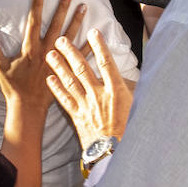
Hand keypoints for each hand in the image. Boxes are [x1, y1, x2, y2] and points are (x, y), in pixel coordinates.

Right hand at [0, 0, 84, 112]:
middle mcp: (46, 51)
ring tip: (84, 6)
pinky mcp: (66, 70)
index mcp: (30, 48)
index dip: (37, 5)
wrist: (27, 106)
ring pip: (70, 36)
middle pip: (56, 24)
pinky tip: (95, 35)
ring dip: (77, 20)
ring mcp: (58, 60)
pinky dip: (88, 45)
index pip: (34, 21)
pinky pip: (81, 56)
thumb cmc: (13, 87)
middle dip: (62, 7)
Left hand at [47, 27, 131, 146]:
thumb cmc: (130, 130)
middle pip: (82, 69)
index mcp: (116, 91)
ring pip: (70, 82)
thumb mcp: (137, 107)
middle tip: (61, 39)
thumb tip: (129, 77)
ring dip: (59, 67)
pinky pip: (65, 100)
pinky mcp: (78, 117)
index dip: (100, 46)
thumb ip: (131, 89)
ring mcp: (86, 106)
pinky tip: (50, 79)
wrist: (115, 154)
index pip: (106, 63)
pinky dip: (56, 89)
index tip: (94, 32)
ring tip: (50, 54)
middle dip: (71, 52)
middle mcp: (99, 95)